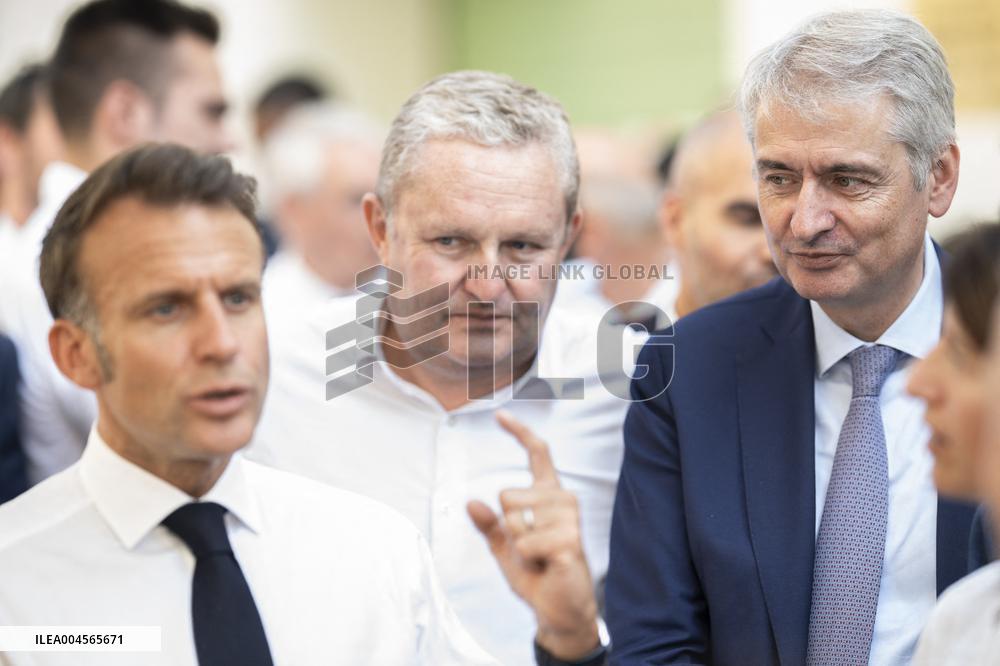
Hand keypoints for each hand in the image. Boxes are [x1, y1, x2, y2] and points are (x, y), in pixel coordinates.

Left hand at [467, 410, 600, 659]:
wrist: (558, 608)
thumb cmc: (536, 575)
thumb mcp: (505, 548)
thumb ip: (489, 526)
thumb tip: (470, 502)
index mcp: (548, 495)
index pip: (537, 454)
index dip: (519, 432)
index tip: (499, 414)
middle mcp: (562, 500)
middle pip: (507, 494)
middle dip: (507, 527)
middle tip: (529, 548)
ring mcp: (568, 518)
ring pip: (513, 518)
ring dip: (517, 545)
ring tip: (538, 557)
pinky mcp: (569, 540)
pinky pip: (524, 542)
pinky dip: (526, 559)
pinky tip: (545, 565)